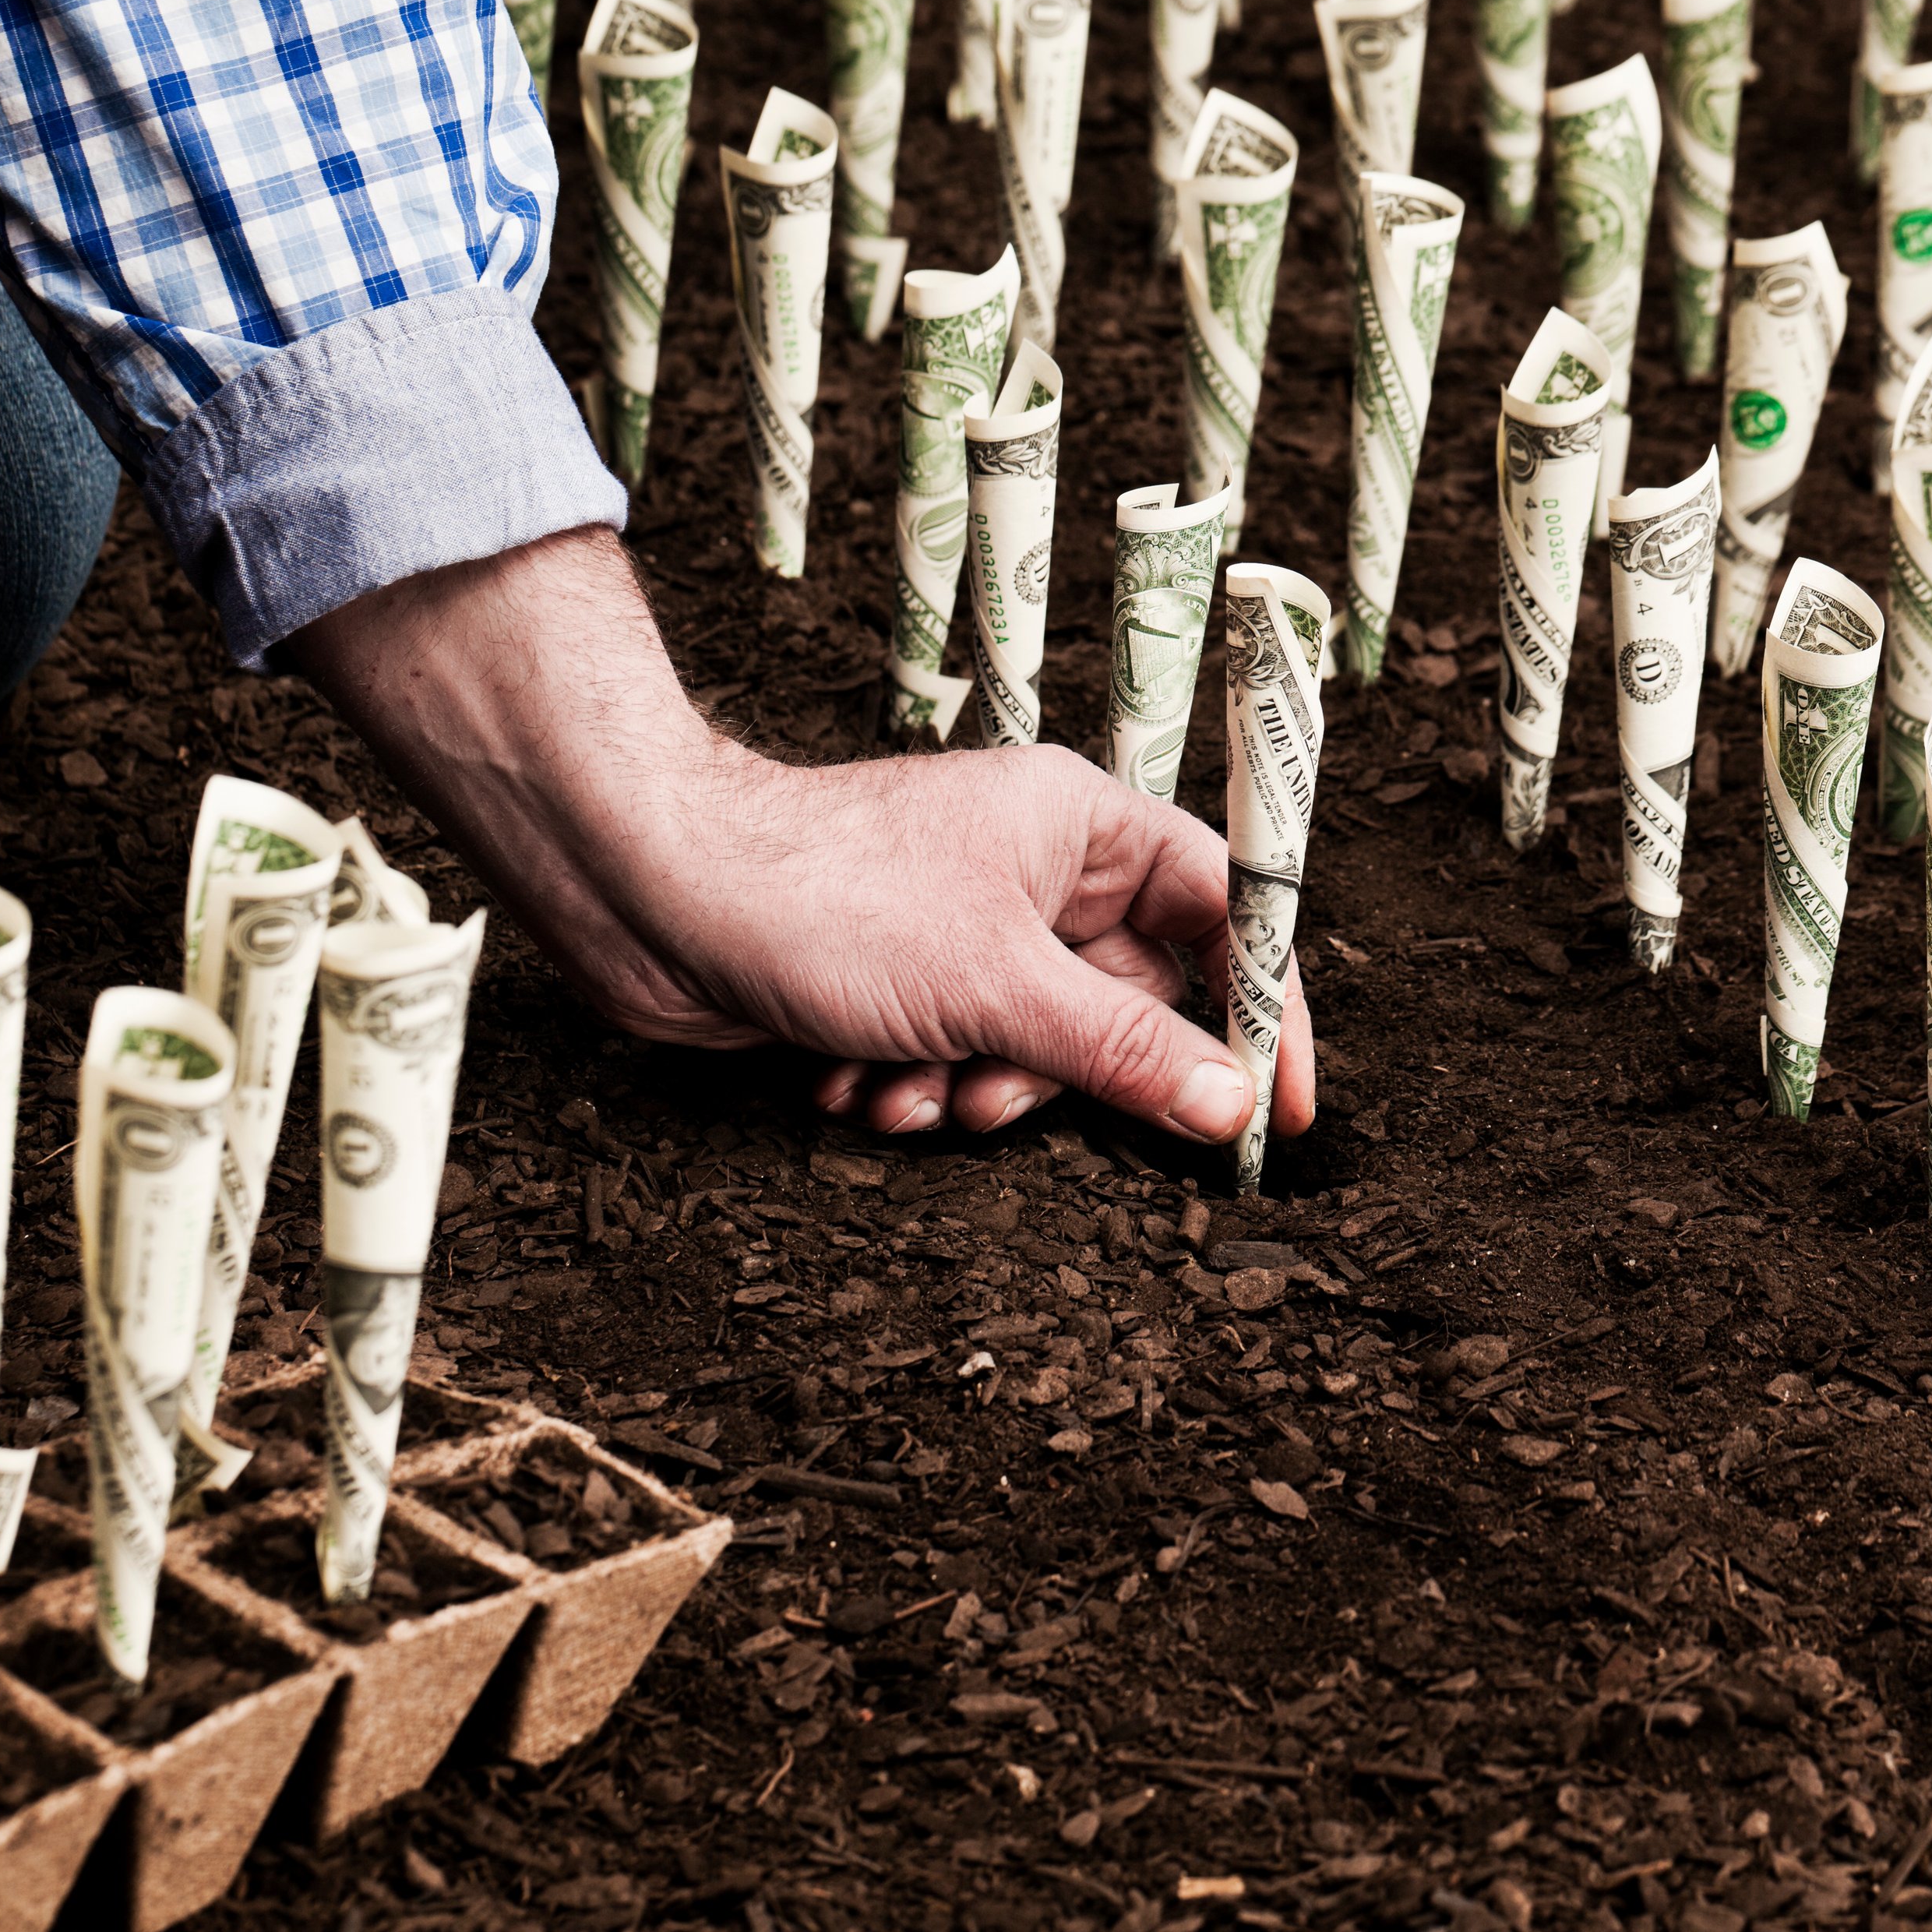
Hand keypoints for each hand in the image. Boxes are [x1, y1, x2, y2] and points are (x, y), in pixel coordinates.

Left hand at [287, 526, 1312, 1143]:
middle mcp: (1034, 870)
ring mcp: (967, 927)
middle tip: (1017, 1099)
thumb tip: (1231, 1102)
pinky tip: (854, 1087)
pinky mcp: (903, 983)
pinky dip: (919, 1089)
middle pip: (1129, 999)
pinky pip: (962, 1059)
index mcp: (1083, 826)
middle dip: (1070, 1073)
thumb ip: (1125, 1051)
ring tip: (917, 1090)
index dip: (1262, 1006)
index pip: (1225, 910)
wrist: (652, 897)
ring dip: (983, 1091)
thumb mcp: (997, 988)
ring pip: (1040, 1046)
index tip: (1278, 1104)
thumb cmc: (821, 896)